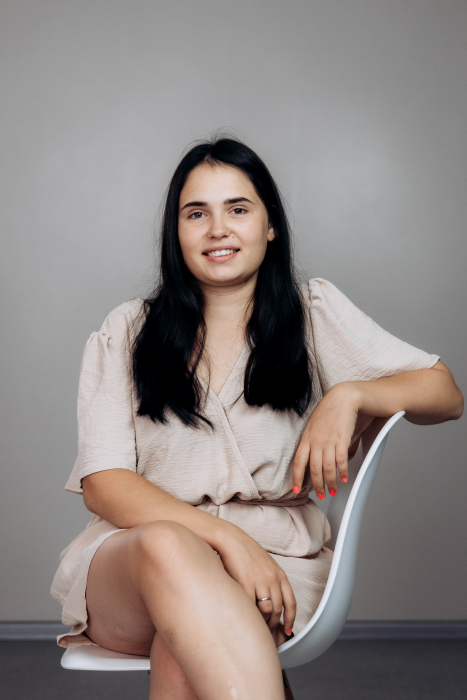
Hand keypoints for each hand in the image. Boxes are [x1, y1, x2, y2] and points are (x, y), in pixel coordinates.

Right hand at [215, 524, 295, 636]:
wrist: (232, 540)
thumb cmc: (246, 553)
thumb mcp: (266, 565)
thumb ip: (272, 581)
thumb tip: (272, 601)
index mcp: (280, 574)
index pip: (291, 602)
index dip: (291, 619)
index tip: (288, 630)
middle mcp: (273, 578)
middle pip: (278, 609)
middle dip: (274, 624)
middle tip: (268, 631)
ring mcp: (260, 581)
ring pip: (267, 610)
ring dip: (263, 621)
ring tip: (257, 625)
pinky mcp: (246, 583)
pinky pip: (251, 606)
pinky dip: (251, 614)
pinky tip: (247, 617)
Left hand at [293, 383, 359, 498]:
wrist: (343, 398)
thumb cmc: (329, 410)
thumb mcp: (314, 425)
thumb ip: (312, 440)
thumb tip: (314, 456)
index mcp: (306, 438)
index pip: (298, 462)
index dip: (297, 477)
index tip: (297, 489)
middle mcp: (316, 442)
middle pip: (314, 469)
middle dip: (317, 486)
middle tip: (321, 495)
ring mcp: (328, 442)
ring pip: (327, 469)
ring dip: (331, 483)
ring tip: (333, 490)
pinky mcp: (342, 440)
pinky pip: (341, 461)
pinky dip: (343, 472)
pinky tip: (344, 478)